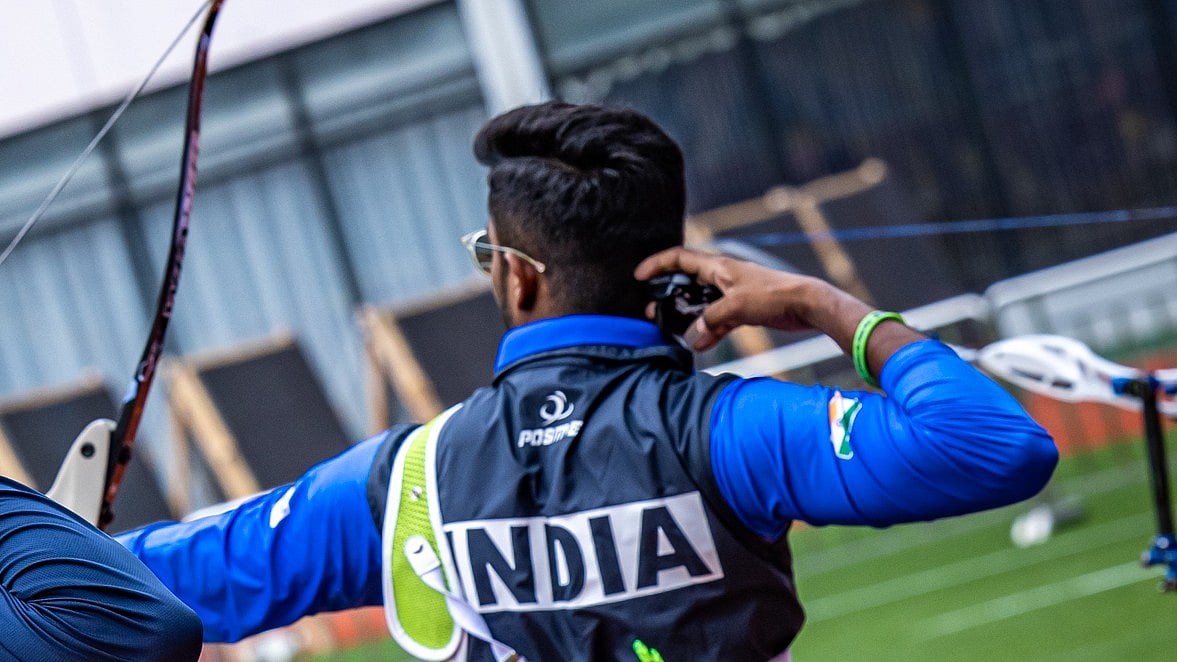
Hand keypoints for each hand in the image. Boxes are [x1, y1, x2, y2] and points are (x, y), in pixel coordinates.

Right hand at [635, 247, 847, 350]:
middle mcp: (723, 276)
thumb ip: (711, 320)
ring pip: (702, 303)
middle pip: (687, 281)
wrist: (806, 305)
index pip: (679, 258)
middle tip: (653, 309)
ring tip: (671, 329)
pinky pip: (718, 319)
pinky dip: (709, 330)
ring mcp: (733, 293)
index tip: (639, 276)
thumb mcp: (737, 306)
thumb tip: (693, 336)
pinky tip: (701, 345)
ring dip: (688, 316)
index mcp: (718, 266)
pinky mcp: (743, 309)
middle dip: (669, 295)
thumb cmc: (774, 295)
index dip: (657, 264)